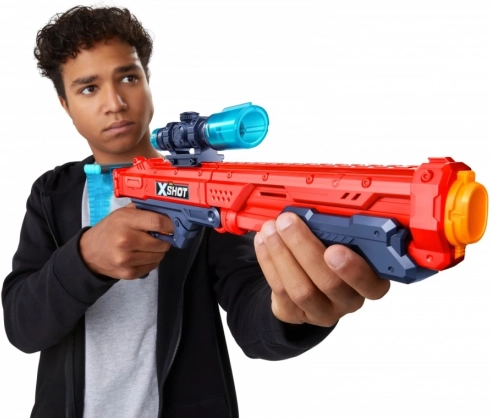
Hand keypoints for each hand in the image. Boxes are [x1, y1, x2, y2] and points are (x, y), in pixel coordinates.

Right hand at [79, 204, 172, 279]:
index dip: (169, 225)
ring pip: (159, 256)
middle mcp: (125, 240)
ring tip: (148, 246)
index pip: (157, 222)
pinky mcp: (128, 273)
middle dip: (164, 240)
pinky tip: (142, 255)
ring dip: (158, 251)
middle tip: (159, 237)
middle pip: (161, 243)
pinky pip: (152, 266)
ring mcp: (126, 259)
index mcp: (125, 221)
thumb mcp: (122, 213)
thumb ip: (143, 211)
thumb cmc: (109, 230)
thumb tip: (167, 212)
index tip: (171, 226)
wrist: (89, 253)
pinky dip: (151, 261)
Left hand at [254, 212, 389, 326]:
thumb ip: (338, 232)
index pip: (372, 284)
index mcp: (369, 281)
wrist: (307, 282)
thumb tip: (317, 211)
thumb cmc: (331, 255)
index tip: (335, 249)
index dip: (354, 269)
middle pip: (329, 282)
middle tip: (288, 223)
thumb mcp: (344, 240)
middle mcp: (348, 300)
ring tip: (271, 229)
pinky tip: (263, 243)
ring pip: (301, 289)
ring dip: (281, 253)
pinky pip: (280, 291)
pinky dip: (269, 262)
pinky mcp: (295, 315)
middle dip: (304, 248)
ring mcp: (322, 311)